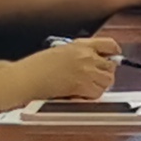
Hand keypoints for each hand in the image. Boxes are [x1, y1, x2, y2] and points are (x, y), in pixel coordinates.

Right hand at [7, 34, 124, 106]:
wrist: (26, 78)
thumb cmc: (36, 67)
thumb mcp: (60, 52)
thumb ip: (78, 55)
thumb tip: (94, 62)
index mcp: (79, 45)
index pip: (108, 44)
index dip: (114, 52)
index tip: (114, 57)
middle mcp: (85, 55)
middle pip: (111, 66)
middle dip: (104, 74)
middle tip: (93, 80)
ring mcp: (85, 70)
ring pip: (107, 81)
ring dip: (99, 86)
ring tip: (84, 88)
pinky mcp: (82, 85)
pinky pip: (97, 93)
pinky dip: (90, 96)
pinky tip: (78, 94)